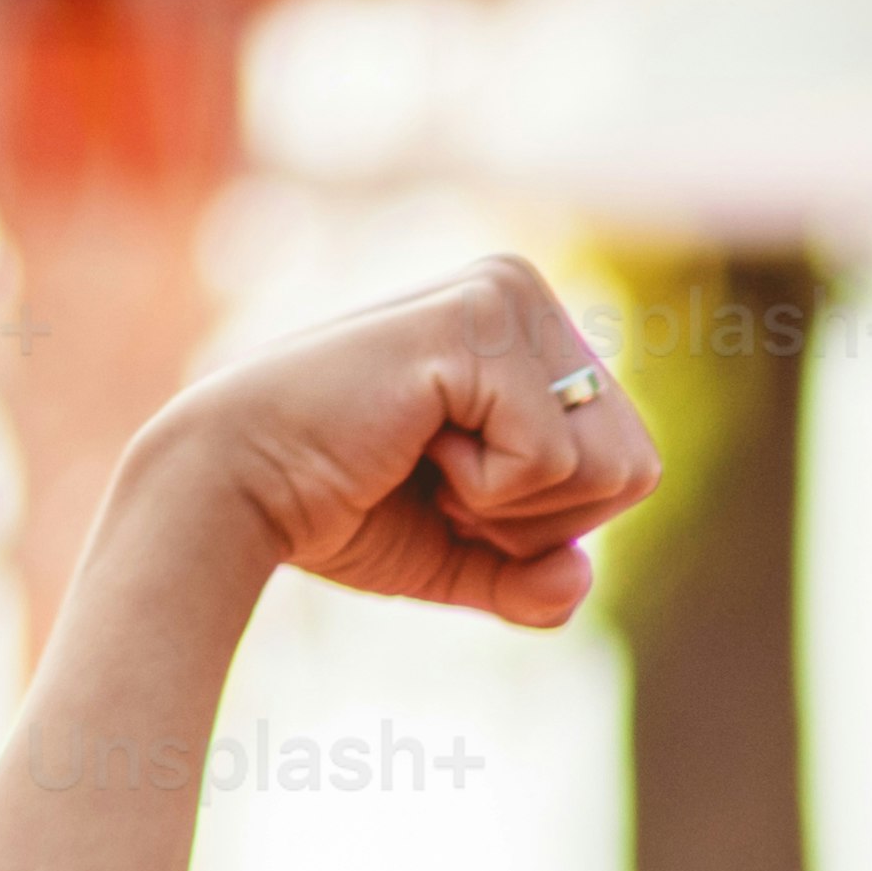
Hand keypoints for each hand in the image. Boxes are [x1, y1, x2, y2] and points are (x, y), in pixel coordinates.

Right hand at [108, 254, 657, 627]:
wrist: (235, 491)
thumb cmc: (340, 512)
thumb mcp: (459, 555)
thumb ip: (531, 576)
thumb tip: (579, 577)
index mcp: (531, 331)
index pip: (629, 463)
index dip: (548, 521)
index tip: (454, 494)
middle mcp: (524, 292)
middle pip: (635, 465)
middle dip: (540, 517)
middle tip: (440, 483)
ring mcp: (504, 295)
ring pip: (608, 462)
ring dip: (512, 504)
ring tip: (427, 458)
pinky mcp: (477, 320)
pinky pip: (552, 458)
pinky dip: (484, 487)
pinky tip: (413, 442)